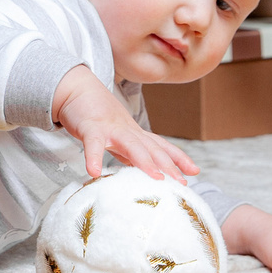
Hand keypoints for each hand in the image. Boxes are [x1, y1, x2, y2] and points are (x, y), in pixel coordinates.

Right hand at [52, 66, 198, 181]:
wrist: (76, 89)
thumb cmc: (97, 117)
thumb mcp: (118, 137)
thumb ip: (131, 154)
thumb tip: (146, 173)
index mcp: (135, 134)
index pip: (161, 146)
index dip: (179, 158)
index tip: (195, 172)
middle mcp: (128, 130)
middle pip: (152, 148)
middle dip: (169, 165)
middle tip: (181, 183)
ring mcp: (110, 128)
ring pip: (131, 144)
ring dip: (145, 161)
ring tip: (155, 178)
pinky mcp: (90, 127)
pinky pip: (93, 143)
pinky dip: (93, 157)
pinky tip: (93, 171)